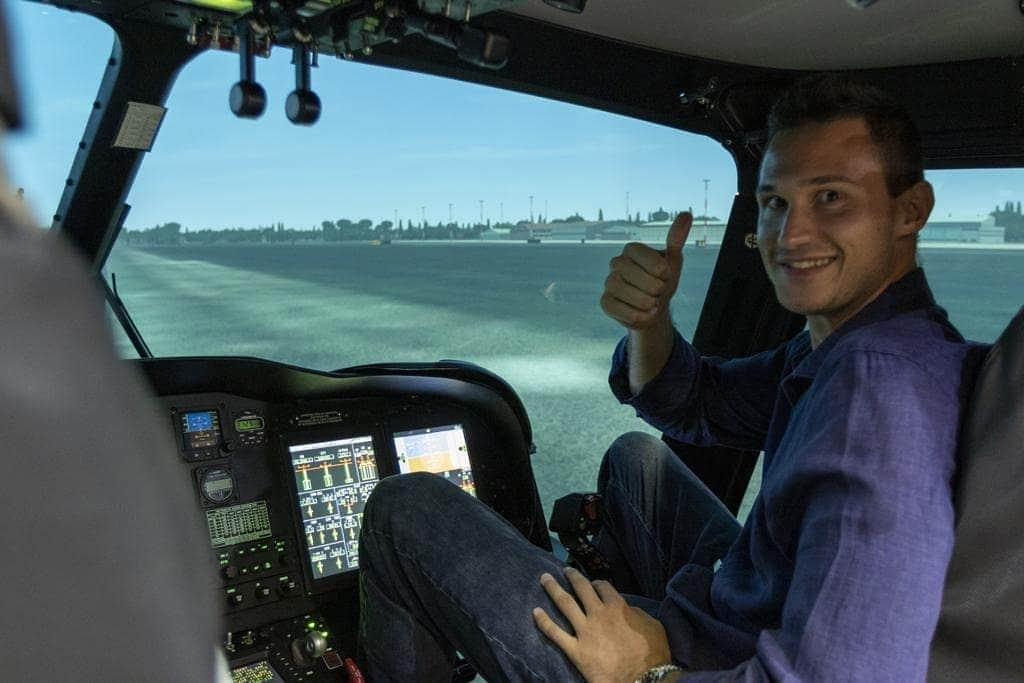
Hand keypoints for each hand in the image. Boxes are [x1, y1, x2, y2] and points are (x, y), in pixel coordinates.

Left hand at [533, 568, 671, 682]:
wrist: (643, 679)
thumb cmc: (652, 654)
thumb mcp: (653, 626)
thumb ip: (637, 613)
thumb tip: (627, 609)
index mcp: (617, 607)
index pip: (604, 587)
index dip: (598, 583)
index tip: (594, 583)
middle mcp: (598, 614)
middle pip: (581, 589)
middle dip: (572, 577)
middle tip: (565, 570)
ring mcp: (585, 631)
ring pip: (565, 604)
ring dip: (553, 589)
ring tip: (544, 578)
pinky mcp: (575, 650)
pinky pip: (555, 633)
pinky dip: (544, 622)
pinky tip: (535, 612)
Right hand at [600, 212, 691, 329]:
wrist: (653, 306)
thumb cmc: (662, 280)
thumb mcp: (673, 260)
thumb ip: (676, 238)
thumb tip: (686, 214)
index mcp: (631, 249)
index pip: (649, 259)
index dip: (662, 272)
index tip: (664, 275)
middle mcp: (616, 263)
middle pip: (640, 278)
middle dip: (657, 290)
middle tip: (658, 291)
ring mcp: (609, 282)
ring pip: (629, 294)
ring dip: (648, 303)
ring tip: (652, 303)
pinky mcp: (605, 301)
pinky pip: (619, 309)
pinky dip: (636, 315)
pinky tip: (644, 313)